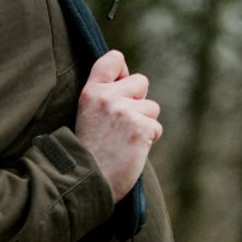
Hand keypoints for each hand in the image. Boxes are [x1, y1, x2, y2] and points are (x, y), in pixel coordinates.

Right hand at [74, 50, 162, 202]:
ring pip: (152, 107)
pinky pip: (156, 127)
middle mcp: (107, 97)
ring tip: (124, 141)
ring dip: (144, 124)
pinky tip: (131, 151)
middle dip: (138, 101)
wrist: (85, 182)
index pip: (114, 59)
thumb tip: (131, 81)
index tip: (119, 88)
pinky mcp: (141, 128)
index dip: (122, 73)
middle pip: (141, 82)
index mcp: (90, 91)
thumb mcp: (86, 116)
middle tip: (121, 125)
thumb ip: (104, 96)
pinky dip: (148, 141)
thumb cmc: (87, 153)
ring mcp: (125, 112)